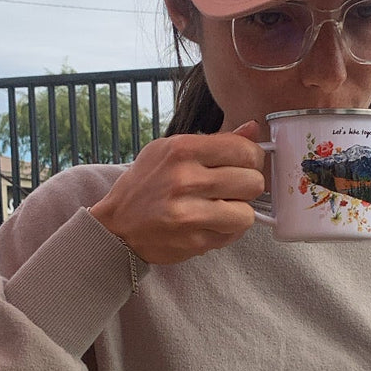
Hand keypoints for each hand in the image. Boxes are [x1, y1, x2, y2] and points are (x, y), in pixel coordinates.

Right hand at [89, 125, 266, 263]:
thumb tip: (253, 129)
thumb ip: (215, 141)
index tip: (245, 163)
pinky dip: (227, 230)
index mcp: (181, 150)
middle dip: (247, 186)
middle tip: (232, 188)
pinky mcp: (193, 242)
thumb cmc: (146, 185)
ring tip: (221, 208)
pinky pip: (232, 235)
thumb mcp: (170, 150)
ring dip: (239, 212)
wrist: (117, 226)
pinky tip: (209, 223)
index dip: (253, 158)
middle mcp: (185, 180)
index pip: (244, 149)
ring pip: (248, 214)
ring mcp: (189, 214)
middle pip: (253, 183)